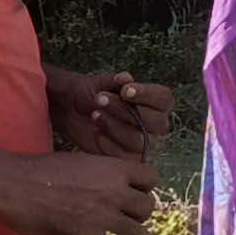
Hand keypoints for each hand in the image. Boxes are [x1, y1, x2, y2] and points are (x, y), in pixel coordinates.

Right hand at [0, 149, 158, 234]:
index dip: (145, 188)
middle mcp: (115, 191)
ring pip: (139, 233)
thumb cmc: (40, 170)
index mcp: (112, 169)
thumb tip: (106, 188)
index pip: (150, 178)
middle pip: (147, 207)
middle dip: (140, 214)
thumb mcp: (79, 163)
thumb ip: (99, 176)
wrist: (15, 184)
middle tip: (131, 219)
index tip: (136, 194)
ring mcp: (103, 215)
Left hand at [48, 68, 173, 157]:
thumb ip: (114, 81)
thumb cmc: (92, 92)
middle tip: (99, 99)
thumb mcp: (100, 83)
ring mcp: (143, 141)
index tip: (124, 91)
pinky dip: (107, 142)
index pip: (164, 99)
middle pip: (154, 122)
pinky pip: (124, 155)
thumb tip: (125, 78)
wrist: (71, 110)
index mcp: (156, 101)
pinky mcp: (128, 156)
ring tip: (94, 114)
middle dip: (124, 110)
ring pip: (138, 140)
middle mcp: (155, 123)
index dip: (147, 96)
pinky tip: (95, 131)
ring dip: (114, 126)